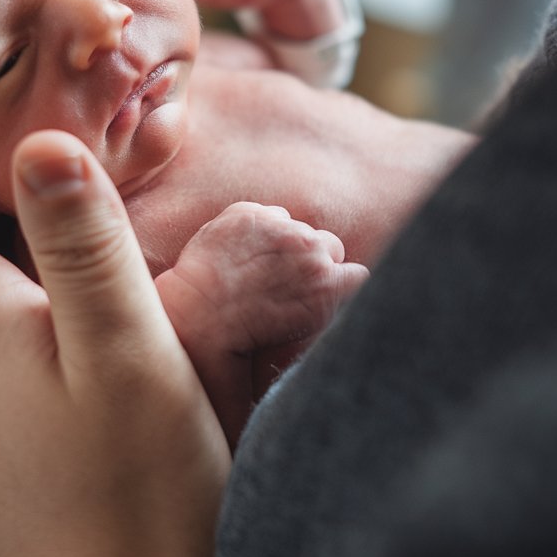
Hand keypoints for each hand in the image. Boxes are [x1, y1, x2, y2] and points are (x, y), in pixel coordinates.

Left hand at [156, 203, 368, 446]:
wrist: (198, 316)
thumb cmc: (245, 342)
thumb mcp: (302, 341)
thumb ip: (328, 317)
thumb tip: (344, 317)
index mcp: (328, 287)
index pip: (358, 275)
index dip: (340, 284)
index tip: (325, 291)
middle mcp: (309, 250)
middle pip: (331, 246)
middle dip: (316, 260)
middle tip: (291, 279)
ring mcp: (278, 227)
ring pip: (299, 228)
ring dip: (287, 242)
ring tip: (263, 266)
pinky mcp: (249, 214)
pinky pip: (269, 214)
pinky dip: (260, 228)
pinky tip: (244, 251)